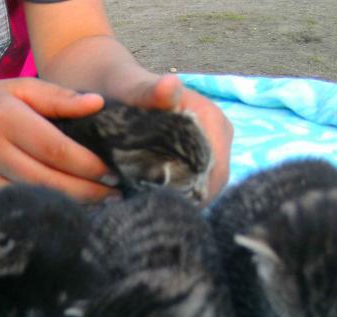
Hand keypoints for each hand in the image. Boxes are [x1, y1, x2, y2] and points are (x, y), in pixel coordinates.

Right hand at [0, 78, 117, 202]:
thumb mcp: (19, 89)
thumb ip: (59, 97)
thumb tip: (98, 104)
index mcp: (4, 117)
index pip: (56, 148)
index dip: (88, 165)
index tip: (114, 172)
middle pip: (49, 180)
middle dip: (88, 191)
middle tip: (117, 194)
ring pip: (36, 200)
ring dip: (74, 206)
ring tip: (103, 205)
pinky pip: (20, 211)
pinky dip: (48, 213)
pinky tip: (72, 212)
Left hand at [127, 74, 232, 202]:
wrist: (117, 84)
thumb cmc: (124, 87)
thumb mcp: (132, 90)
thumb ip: (148, 91)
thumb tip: (171, 84)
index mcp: (214, 120)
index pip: (217, 171)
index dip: (196, 195)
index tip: (165, 207)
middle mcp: (219, 134)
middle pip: (213, 182)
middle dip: (189, 200)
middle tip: (156, 212)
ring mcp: (212, 146)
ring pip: (205, 185)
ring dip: (183, 198)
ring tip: (154, 208)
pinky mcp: (201, 155)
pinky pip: (196, 182)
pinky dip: (179, 193)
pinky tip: (157, 200)